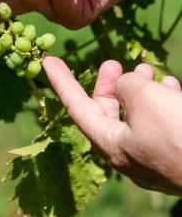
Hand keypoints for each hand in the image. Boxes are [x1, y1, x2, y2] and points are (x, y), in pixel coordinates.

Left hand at [43, 56, 181, 195]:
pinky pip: (160, 122)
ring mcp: (153, 155)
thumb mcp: (144, 99)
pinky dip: (161, 101)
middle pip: (106, 112)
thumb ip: (126, 86)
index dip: (61, 81)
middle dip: (108, 84)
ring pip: (136, 115)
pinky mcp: (176, 152)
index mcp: (111, 144)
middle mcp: (128, 153)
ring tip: (145, 68)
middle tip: (112, 62)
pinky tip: (171, 86)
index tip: (47, 61)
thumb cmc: (180, 133)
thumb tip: (126, 84)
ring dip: (139, 89)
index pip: (76, 107)